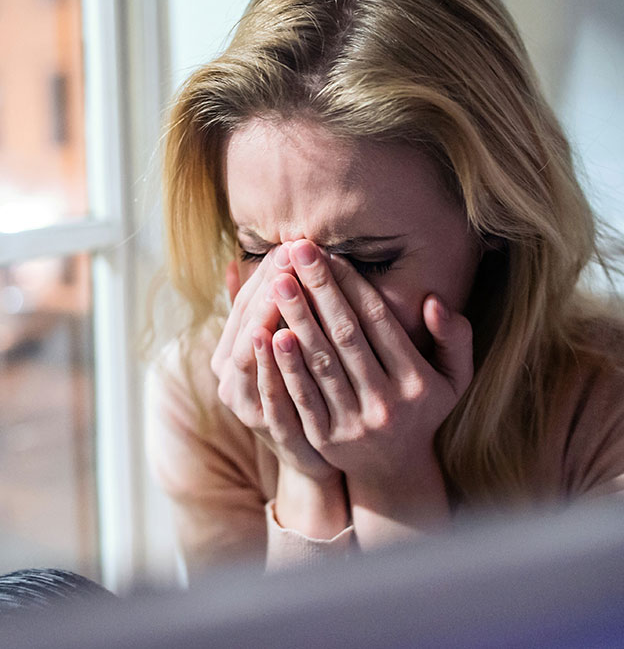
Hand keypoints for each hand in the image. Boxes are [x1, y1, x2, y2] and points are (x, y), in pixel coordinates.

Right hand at [210, 248, 336, 481]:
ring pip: (251, 354)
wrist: (316, 456)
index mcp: (230, 354)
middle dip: (269, 286)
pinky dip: (272, 363)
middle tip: (290, 252)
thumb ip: (260, 311)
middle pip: (247, 323)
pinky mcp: (269, 430)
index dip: (265, 273)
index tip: (289, 244)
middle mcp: (230, 378)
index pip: (245, 303)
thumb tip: (234, 263)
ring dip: (266, 315)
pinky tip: (281, 335)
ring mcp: (247, 405)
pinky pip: (267, 392)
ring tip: (281, 281)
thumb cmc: (300, 390)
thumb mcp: (281, 349)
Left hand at [267, 239, 473, 486]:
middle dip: (319, 290)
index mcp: (417, 382)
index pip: (378, 322)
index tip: (330, 253)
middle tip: (296, 250)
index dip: (352, 285)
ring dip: (298, 318)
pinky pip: (302, 397)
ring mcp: (354, 423)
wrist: (394, 468)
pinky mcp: (325, 439)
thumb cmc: (423, 408)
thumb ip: (456, 337)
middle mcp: (386, 403)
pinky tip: (269, 333)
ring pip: (321, 363)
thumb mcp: (456, 376)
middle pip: (346, 336)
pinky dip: (285, 365)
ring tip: (279, 280)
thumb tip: (433, 301)